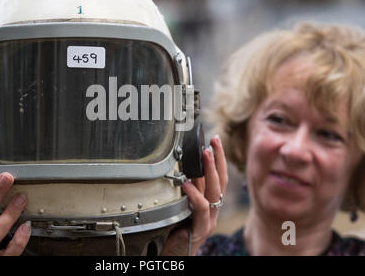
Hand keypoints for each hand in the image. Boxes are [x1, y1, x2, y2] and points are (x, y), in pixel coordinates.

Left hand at [161, 136, 227, 255]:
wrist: (176, 257)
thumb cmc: (177, 233)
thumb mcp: (184, 207)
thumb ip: (189, 192)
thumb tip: (188, 170)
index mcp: (210, 204)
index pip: (219, 177)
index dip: (219, 159)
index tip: (214, 141)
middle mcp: (213, 211)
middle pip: (221, 181)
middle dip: (218, 159)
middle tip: (213, 142)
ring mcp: (208, 221)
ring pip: (214, 192)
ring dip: (211, 171)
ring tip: (205, 155)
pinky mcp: (200, 230)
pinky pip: (200, 209)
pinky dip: (194, 195)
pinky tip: (187, 184)